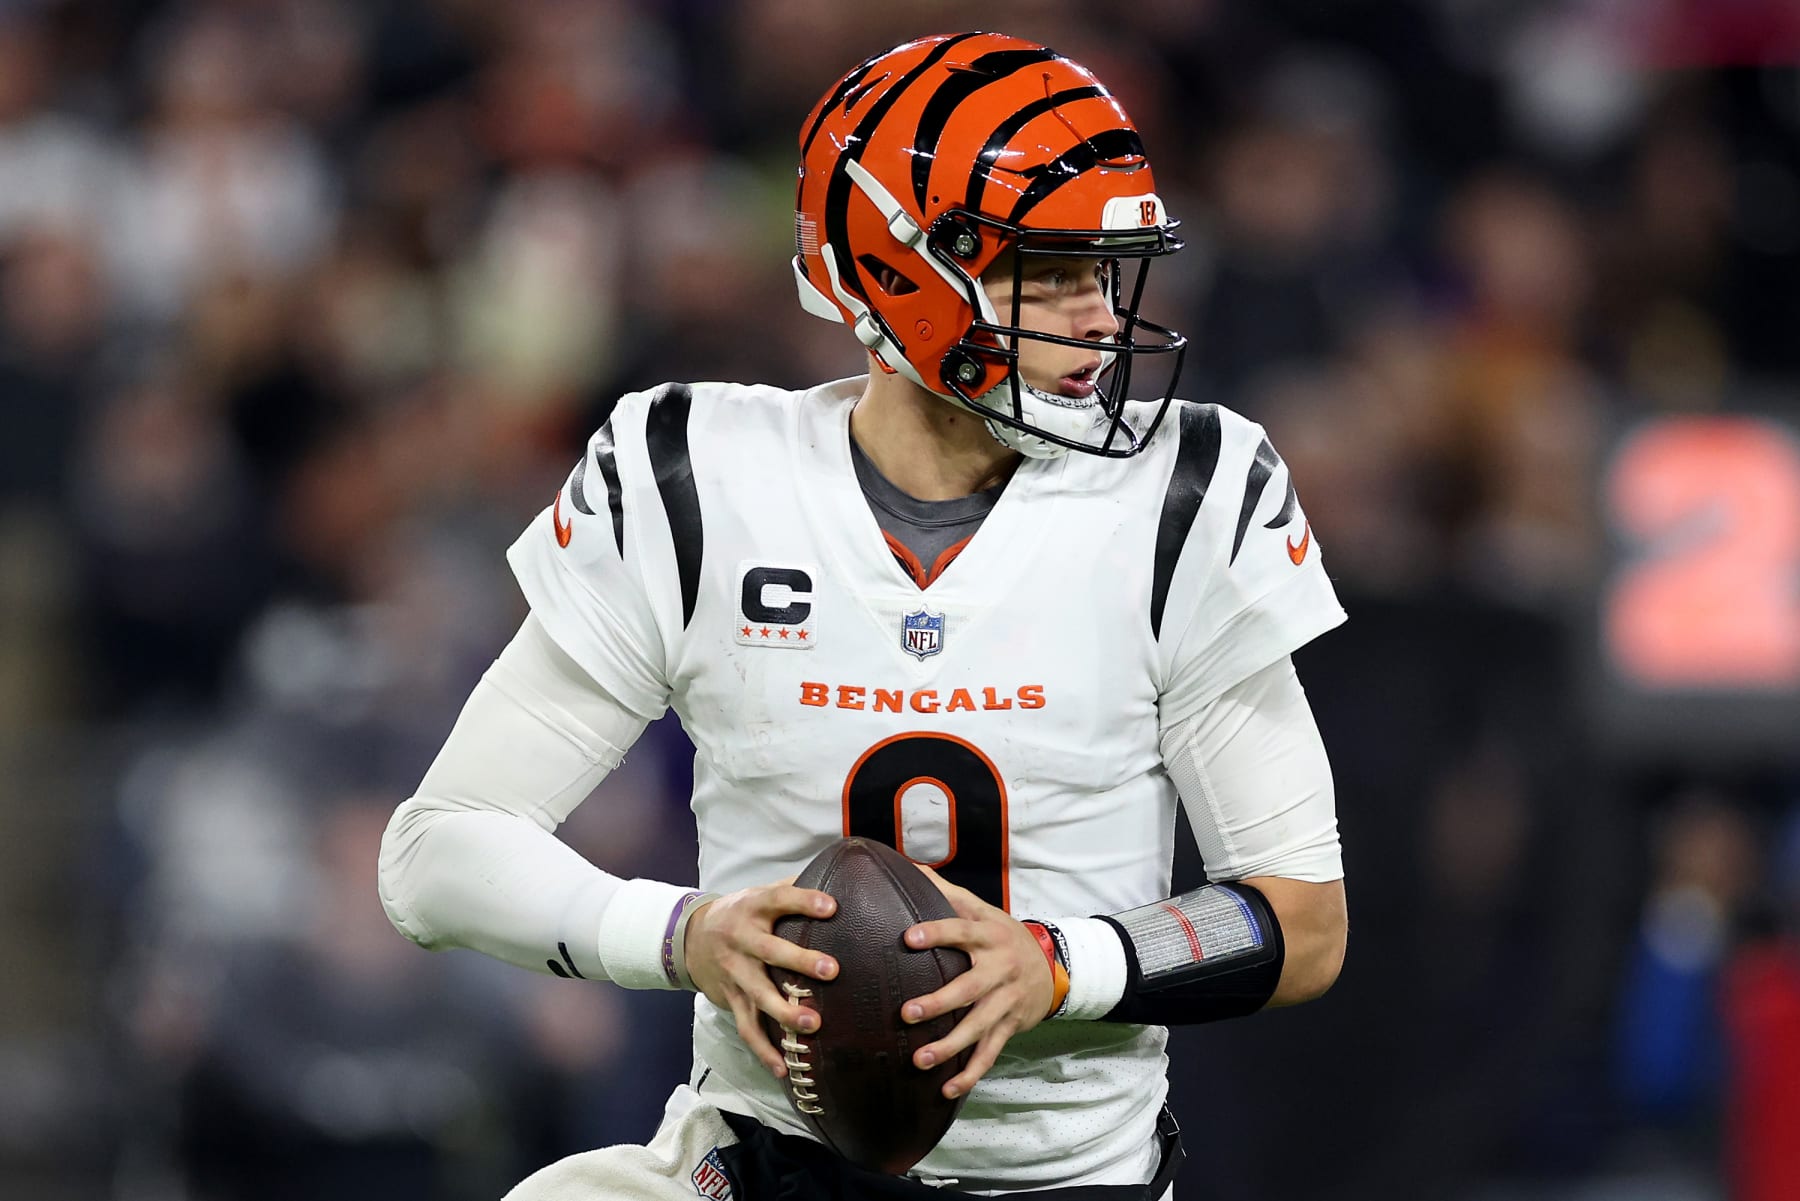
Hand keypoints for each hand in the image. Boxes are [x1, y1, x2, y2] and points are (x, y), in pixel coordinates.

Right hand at [684, 880, 838, 1077]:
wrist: (689, 938)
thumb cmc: (739, 913)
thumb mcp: (758, 893)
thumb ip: (793, 888)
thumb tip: (837, 876)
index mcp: (753, 907)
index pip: (779, 898)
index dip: (804, 901)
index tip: (832, 907)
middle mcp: (742, 939)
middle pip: (770, 950)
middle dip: (799, 961)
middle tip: (830, 970)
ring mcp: (735, 972)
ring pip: (758, 995)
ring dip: (784, 1012)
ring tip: (812, 1025)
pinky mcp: (731, 999)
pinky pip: (747, 1028)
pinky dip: (764, 1051)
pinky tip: (784, 1069)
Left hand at [900, 866, 1055, 1098]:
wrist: (1054, 968)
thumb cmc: (1004, 936)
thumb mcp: (984, 910)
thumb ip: (948, 893)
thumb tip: (910, 867)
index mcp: (990, 936)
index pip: (962, 931)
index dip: (937, 933)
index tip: (908, 939)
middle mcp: (999, 969)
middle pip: (969, 988)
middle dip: (939, 1002)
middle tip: (908, 1013)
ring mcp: (1005, 1002)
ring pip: (978, 1027)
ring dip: (949, 1046)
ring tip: (920, 1059)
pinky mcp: (1009, 1027)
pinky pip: (990, 1054)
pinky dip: (970, 1074)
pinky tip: (947, 1089)